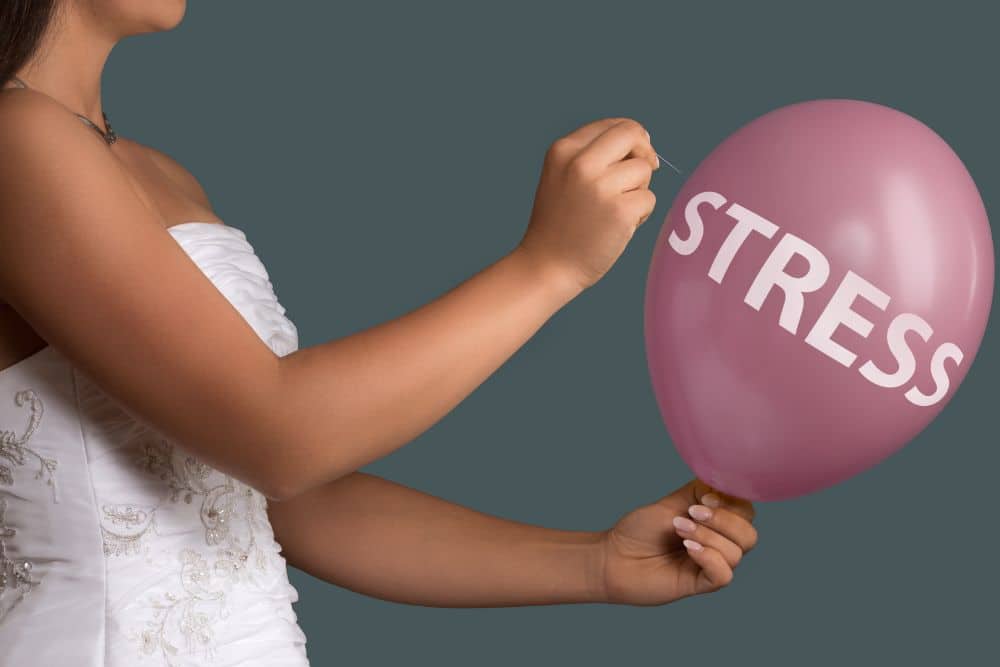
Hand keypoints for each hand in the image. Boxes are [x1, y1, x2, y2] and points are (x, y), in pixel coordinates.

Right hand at [517, 117, 659, 294]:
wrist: (547, 265)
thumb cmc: (561, 222)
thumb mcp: (563, 175)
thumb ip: (593, 154)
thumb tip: (644, 143)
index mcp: (563, 150)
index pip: (613, 125)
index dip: (631, 138)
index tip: (633, 156)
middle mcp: (580, 164)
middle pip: (632, 134)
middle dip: (644, 152)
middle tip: (645, 171)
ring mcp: (600, 187)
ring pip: (643, 170)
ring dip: (638, 190)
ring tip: (614, 210)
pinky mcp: (619, 211)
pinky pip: (649, 199)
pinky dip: (641, 214)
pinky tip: (618, 227)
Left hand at [598, 478, 757, 604]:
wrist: (613, 555)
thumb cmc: (640, 529)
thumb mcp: (674, 501)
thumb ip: (702, 491)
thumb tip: (726, 481)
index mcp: (715, 521)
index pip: (746, 511)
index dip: (733, 502)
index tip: (705, 498)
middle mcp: (718, 543)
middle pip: (749, 535)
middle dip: (723, 520)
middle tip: (691, 513)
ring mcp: (711, 564)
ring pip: (737, 553)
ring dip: (708, 536)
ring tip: (679, 530)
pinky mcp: (701, 584)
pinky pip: (724, 575)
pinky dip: (710, 558)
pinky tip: (688, 550)